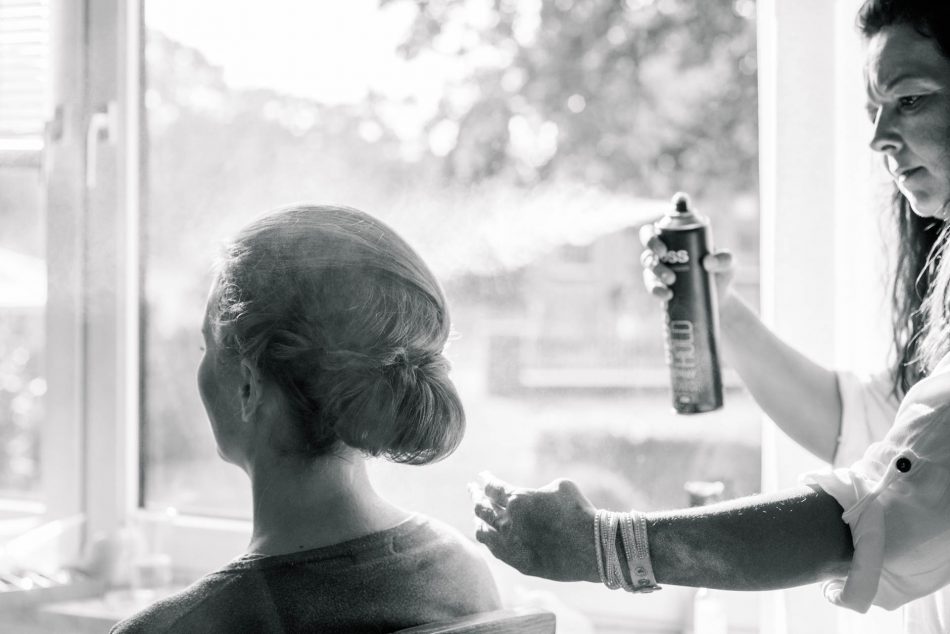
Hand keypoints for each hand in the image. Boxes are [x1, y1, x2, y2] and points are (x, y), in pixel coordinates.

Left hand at [470, 473, 598, 582]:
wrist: (592, 547)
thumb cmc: (579, 511)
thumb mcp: (561, 485)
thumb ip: (540, 488)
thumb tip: (535, 495)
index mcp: (517, 499)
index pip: (493, 487)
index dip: (486, 480)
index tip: (482, 477)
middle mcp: (508, 522)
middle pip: (481, 507)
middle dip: (475, 496)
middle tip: (471, 489)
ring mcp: (511, 545)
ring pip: (482, 531)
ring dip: (478, 520)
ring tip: (477, 515)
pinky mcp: (518, 563)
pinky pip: (495, 550)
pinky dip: (489, 539)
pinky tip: (490, 536)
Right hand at [639, 224, 734, 302]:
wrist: (719, 300)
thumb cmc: (721, 275)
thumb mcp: (728, 264)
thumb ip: (724, 259)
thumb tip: (708, 262)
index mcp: (674, 240)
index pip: (654, 232)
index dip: (650, 238)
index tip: (663, 249)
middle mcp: (663, 256)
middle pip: (647, 251)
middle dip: (651, 257)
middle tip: (665, 261)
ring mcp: (660, 273)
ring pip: (649, 270)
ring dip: (656, 274)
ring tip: (671, 281)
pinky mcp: (661, 289)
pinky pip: (652, 288)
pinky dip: (656, 290)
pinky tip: (667, 294)